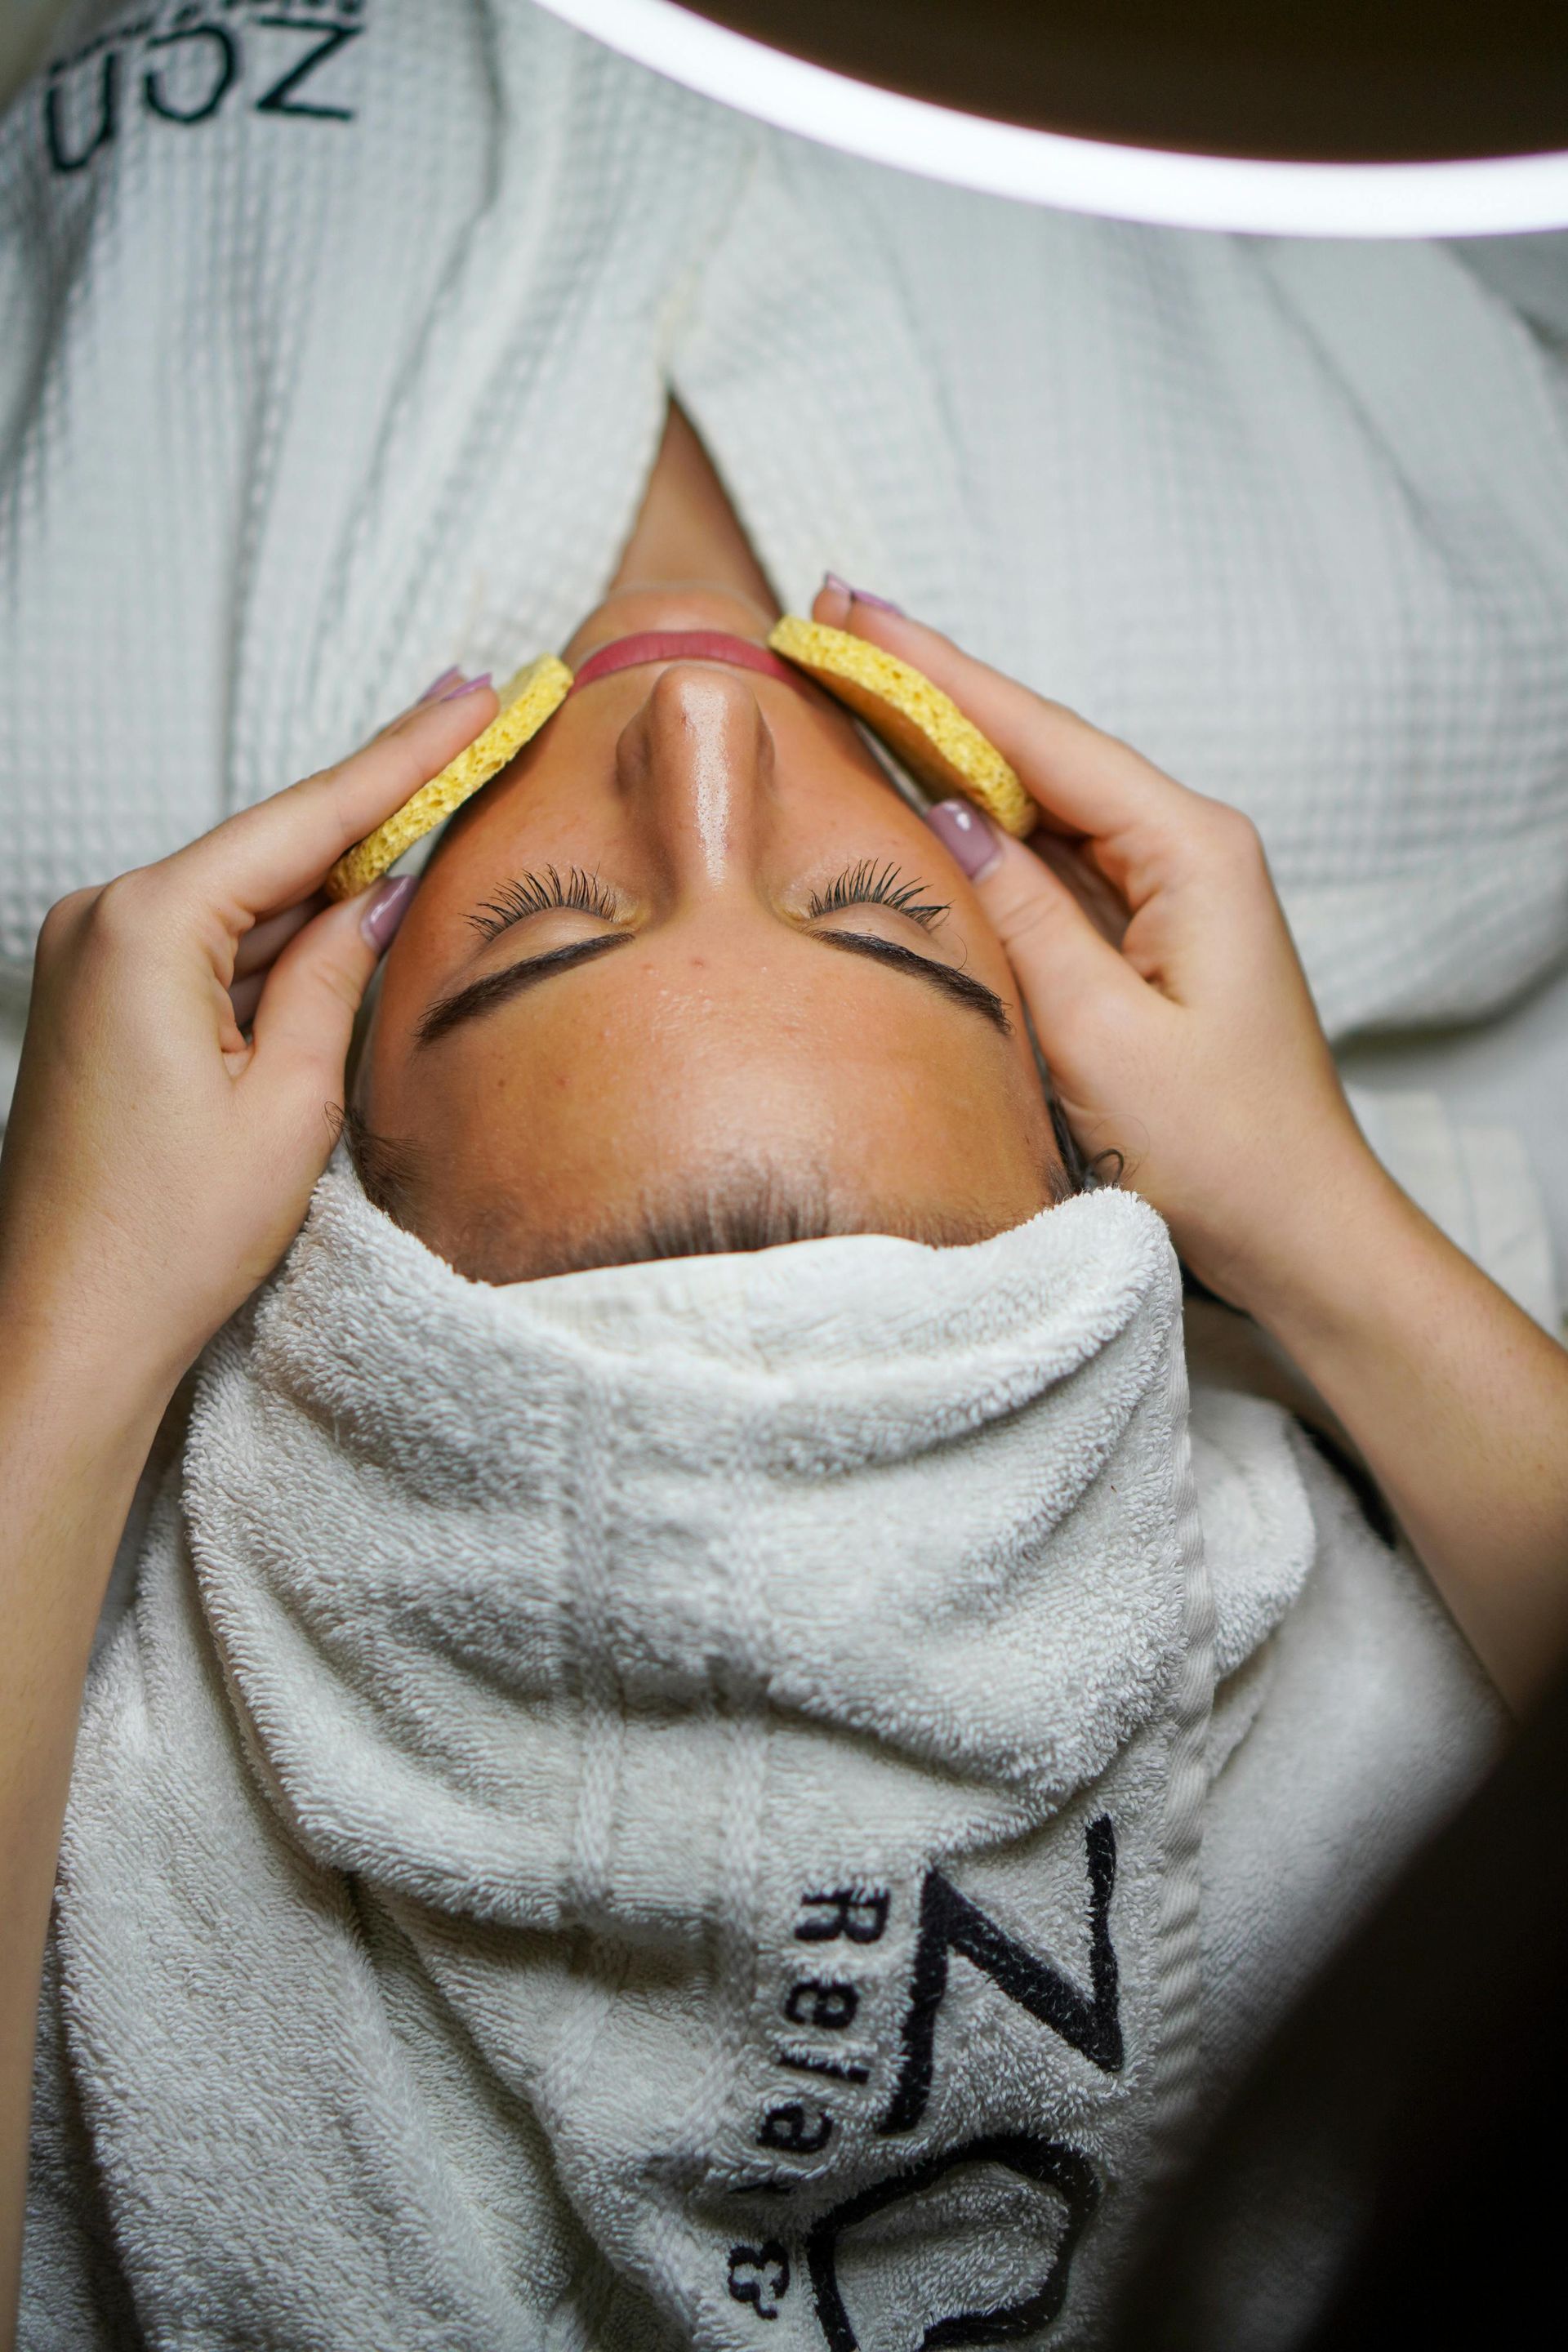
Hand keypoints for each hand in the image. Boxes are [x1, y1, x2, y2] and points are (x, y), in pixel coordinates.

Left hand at [0, 679, 496, 1405]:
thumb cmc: (167, 1238)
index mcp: (147, 929)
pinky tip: (354, 911)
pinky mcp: (99, 1003)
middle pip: (272, 846)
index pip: (306, 820)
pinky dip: (282, 935)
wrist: (65, 1331)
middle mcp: (103, 922)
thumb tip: (376, 895)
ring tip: (439, 813)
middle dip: (379, 801)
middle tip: (473, 724)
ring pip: (245, 897)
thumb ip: (334, 977)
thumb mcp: (290, 1103)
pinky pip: (211, 945)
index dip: (405, 757)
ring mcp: (91, 960)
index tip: (474, 692)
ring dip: (336, 874)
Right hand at [813, 583, 1376, 1311]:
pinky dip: (979, 824)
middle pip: (1037, 750)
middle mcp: (1185, 850)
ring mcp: (1167, 892)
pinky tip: (922, 794)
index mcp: (1190, 850)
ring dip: (948, 748)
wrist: (1301, 1237)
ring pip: (1038, 801)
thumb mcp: (1098, 1038)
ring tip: (856, 684)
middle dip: (932, 688)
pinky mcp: (1146, 939)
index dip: (937, 673)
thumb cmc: (1218, 1151)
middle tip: (832, 620)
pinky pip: (1049, 861)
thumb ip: (1020, 916)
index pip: (1040, 738)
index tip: (852, 613)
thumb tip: (947, 815)